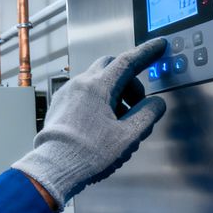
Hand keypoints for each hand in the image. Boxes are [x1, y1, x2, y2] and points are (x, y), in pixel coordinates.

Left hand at [14, 40, 168, 208]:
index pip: (128, 61)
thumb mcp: (128, 136)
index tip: (158, 45)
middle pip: (111, 66)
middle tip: (139, 101)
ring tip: (121, 119)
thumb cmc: (89, 153)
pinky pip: (83, 92)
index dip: (147, 53)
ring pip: (96, 80)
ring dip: (114, 91)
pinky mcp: (60, 104)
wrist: (54, 167)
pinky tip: (102, 123)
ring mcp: (67, 93)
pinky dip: (98, 99)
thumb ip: (147, 114)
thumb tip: (156, 103)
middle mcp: (80, 84)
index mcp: (98, 87)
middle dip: (129, 79)